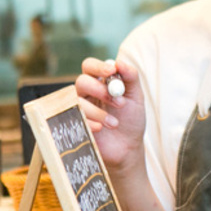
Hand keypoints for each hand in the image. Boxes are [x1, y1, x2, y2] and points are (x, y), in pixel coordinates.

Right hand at [75, 57, 145, 171]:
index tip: (111, 71)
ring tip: (115, 123)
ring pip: (78, 101)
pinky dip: (90, 122)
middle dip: (99, 90)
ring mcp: (79, 109)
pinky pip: (74, 118)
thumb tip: (119, 62)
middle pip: (81, 81)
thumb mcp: (136, 97)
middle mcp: (86, 93)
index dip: (98, 66)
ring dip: (99, 112)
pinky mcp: (74, 124)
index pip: (90, 66)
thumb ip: (131, 77)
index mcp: (100, 82)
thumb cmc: (131, 120)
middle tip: (119, 102)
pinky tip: (101, 129)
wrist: (128, 148)